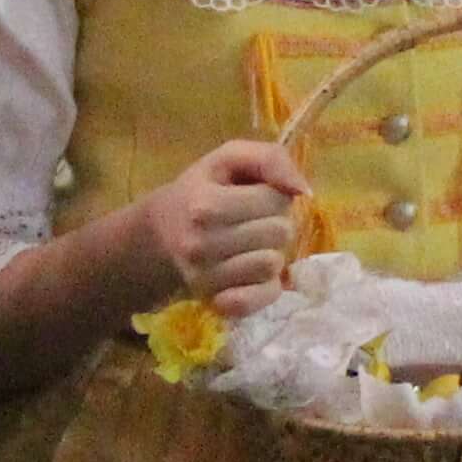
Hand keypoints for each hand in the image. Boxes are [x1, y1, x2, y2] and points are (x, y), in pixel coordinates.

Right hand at [139, 139, 306, 313]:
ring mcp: (207, 278)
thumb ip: (269, 159)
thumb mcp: (227, 159)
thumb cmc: (201, 190)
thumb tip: (303, 190)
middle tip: (251, 221)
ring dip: (269, 252)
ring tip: (249, 245)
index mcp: (204, 205)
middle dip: (273, 222)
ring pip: (273, 264)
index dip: (273, 194)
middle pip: (280, 232)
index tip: (253, 196)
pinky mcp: (217, 302)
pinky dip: (265, 287)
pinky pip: (263, 298)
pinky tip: (251, 274)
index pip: (276, 199)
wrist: (158, 236)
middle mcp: (203, 244)